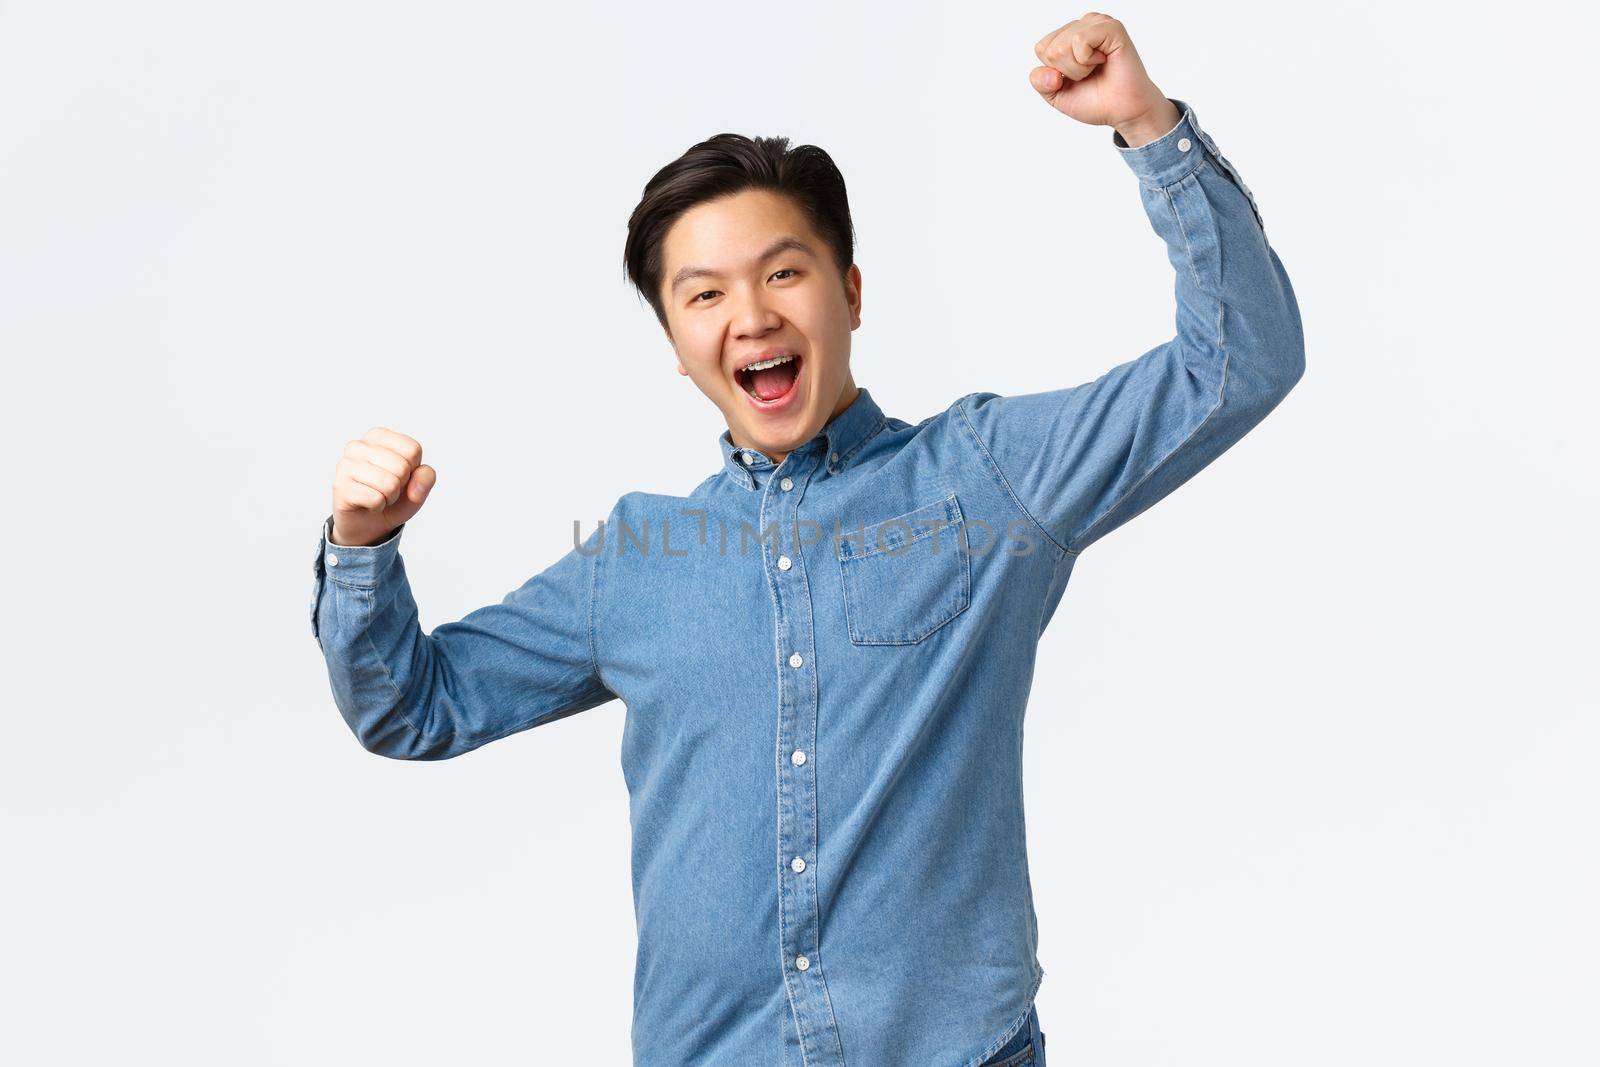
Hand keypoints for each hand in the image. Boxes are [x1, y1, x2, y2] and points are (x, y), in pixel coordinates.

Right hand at [330, 427, 435, 546]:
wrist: (367, 524)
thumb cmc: (392, 498)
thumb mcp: (418, 487)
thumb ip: (426, 479)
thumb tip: (414, 486)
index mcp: (378, 436)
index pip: (413, 449)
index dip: (413, 470)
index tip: (400, 476)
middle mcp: (358, 446)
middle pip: (402, 466)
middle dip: (401, 486)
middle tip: (387, 489)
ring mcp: (345, 465)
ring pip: (389, 484)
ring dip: (389, 498)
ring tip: (378, 496)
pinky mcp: (340, 486)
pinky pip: (375, 499)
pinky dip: (378, 507)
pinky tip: (367, 504)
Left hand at [1028, 13, 1174, 144]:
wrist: (1123, 111)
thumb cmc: (1096, 100)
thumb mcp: (1057, 95)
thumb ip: (1040, 82)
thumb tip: (1050, 71)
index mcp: (1068, 36)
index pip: (1041, 49)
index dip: (1054, 73)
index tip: (1076, 78)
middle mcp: (1083, 25)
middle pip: (1049, 49)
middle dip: (1066, 71)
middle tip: (1089, 75)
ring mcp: (1097, 23)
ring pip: (1062, 46)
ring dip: (1077, 68)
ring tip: (1096, 68)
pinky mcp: (1111, 27)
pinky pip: (1079, 41)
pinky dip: (1087, 60)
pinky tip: (1103, 61)